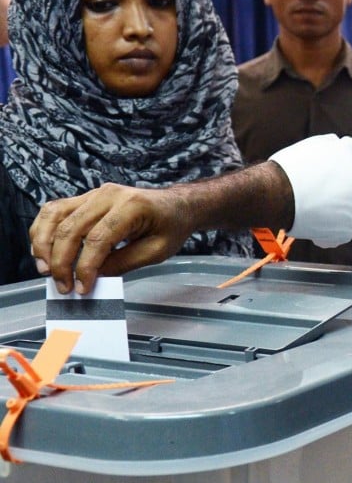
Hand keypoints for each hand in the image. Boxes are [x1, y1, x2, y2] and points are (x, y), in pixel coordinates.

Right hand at [30, 183, 193, 293]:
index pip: (98, 239)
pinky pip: (55, 210)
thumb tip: (92, 276)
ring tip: (46, 270)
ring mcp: (95, 193)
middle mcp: (109, 195)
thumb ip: (124, 263)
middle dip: (62, 262)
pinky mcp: (86, 198)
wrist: (177, 205)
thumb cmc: (171, 226)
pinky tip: (43, 251)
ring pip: (55, 215)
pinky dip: (43, 230)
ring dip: (44, 244)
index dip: (85, 267)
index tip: (81, 288)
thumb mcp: (157, 251)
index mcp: (132, 206)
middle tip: (63, 286)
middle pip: (71, 228)